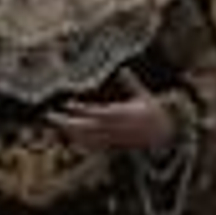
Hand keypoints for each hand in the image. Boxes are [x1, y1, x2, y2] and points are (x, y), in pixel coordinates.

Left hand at [49, 75, 185, 153]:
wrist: (164, 134)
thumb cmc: (154, 112)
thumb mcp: (144, 95)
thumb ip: (131, 83)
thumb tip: (124, 69)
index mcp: (122, 114)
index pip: (97, 112)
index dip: (81, 109)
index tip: (67, 104)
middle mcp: (115, 128)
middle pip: (87, 127)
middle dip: (68, 123)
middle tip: (51, 116)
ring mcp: (113, 138)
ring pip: (88, 137)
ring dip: (70, 131)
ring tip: (56, 123)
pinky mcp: (114, 144)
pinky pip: (94, 145)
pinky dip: (80, 141)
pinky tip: (70, 135)